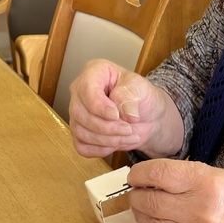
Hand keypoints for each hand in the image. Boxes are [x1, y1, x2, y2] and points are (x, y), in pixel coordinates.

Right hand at [68, 60, 182, 157]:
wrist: (145, 115)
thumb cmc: (140, 96)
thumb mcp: (140, 88)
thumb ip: (130, 96)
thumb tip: (125, 111)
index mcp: (94, 72)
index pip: (86, 88)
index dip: (99, 105)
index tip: (116, 115)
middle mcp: (80, 92)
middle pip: (80, 113)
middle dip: (106, 127)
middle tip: (128, 129)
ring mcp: (78, 114)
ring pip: (81, 132)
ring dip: (107, 140)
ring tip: (128, 135)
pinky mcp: (80, 133)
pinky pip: (82, 147)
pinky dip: (100, 150)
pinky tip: (116, 143)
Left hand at [119, 159, 223, 222]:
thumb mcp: (219, 174)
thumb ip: (184, 176)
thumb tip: (147, 178)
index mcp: (208, 184)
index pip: (158, 175)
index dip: (140, 174)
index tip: (135, 175)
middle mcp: (202, 213)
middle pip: (150, 202)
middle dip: (136, 195)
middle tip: (137, 192)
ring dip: (139, 214)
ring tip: (142, 207)